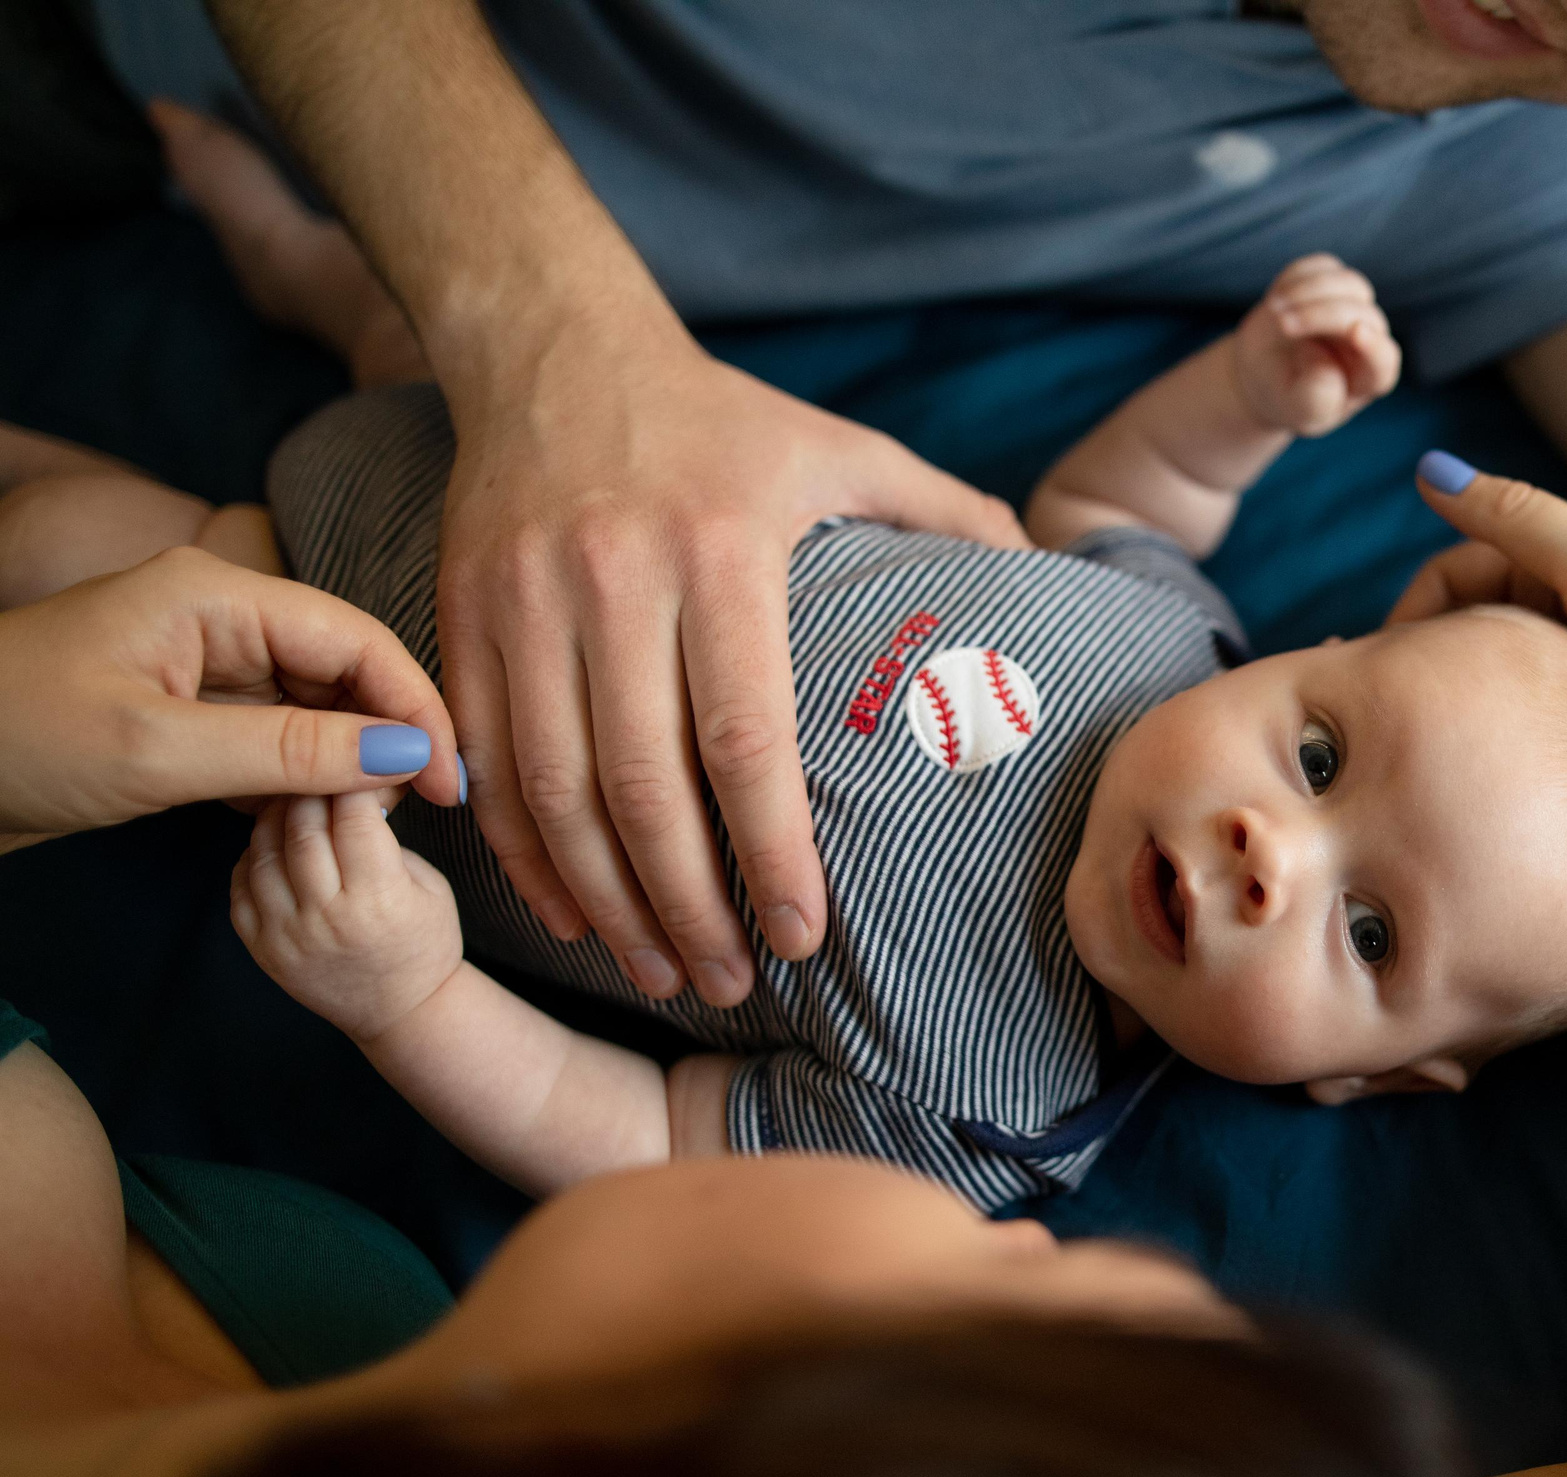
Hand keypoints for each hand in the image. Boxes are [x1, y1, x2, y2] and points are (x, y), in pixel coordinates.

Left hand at [0, 549, 458, 848]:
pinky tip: (308, 816)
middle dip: (387, 734)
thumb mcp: (160, 752)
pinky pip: (274, 731)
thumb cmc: (13, 741)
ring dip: (345, 759)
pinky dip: (298, 774)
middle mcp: (217, 613)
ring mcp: (201, 659)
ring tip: (367, 819)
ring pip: (315, 703)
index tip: (452, 783)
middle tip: (416, 810)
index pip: (357, 639)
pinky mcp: (186, 705)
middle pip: (345, 666)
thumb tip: (412, 755)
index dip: (417, 708)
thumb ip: (293, 751)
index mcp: (214, 593)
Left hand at [231, 791, 465, 1043]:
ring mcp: (286, 935)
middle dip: (311, 786)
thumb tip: (356, 775)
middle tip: (320, 768)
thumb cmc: (424, 939)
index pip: (354, 813)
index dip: (353, 776)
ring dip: (277, 814)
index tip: (358, 757)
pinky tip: (277, 842)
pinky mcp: (260, 948)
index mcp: (380, 898)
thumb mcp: (429, 882)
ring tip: (296, 801)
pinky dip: (254, 852)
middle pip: (302, 824)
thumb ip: (387, 835)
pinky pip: (241, 882)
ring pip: (263, 848)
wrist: (400, 1011)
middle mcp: (327, 917)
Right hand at [436, 328, 1030, 1009]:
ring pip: (554, 788)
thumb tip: (1050, 572)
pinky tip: (571, 914)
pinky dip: (523, 852)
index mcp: (723, 551)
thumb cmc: (724, 419)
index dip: (773, 850)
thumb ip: (948, 513)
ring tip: (661, 972)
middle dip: (688, 905)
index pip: (745, 736)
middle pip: (642, 783)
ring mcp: (524, 601)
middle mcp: (615, 579)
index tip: (803, 934)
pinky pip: (487, 758)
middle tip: (733, 983)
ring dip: (607, 901)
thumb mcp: (844, 447)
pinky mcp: (459, 614)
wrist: (553, 347)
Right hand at [1231, 254, 1401, 436]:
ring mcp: (1354, 307)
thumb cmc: (1287, 399)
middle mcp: (1370, 339)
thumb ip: (1315, 399)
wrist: (1263, 374)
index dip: (1373, 345)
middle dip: (1321, 315)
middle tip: (1281, 324)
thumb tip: (1325, 366)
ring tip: (1273, 309)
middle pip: (1362, 315)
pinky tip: (1276, 301)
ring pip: (1349, 283)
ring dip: (1310, 290)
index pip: (1384, 360)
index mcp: (1370, 378)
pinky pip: (1323, 267)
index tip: (1354, 331)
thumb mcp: (1297, 410)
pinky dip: (1297, 279)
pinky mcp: (1333, 282)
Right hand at [1398, 454, 1566, 761]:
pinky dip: (1488, 738)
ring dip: (1454, 704)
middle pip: (1462, 631)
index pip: (1450, 577)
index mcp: (1559, 565)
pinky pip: (1514, 727)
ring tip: (1425, 746)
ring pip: (1485, 683)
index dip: (1412, 613)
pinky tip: (1475, 770)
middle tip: (1391, 716)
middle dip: (1425, 663)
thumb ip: (1515, 513)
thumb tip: (1428, 468)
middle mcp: (1562, 613)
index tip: (1385, 669)